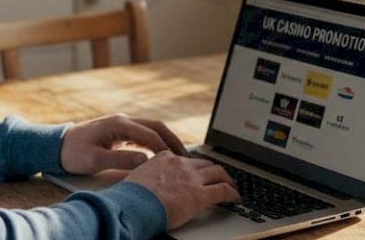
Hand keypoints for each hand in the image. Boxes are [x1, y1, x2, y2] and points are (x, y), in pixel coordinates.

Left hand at [60, 113, 187, 174]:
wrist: (56, 146)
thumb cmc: (73, 153)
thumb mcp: (95, 160)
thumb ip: (122, 159)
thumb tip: (146, 161)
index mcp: (119, 124)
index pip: (150, 134)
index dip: (165, 148)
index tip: (176, 162)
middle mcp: (123, 120)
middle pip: (156, 127)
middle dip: (172, 140)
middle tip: (186, 157)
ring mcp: (122, 125)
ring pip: (151, 129)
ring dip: (166, 141)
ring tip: (179, 156)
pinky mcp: (120, 131)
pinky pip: (143, 135)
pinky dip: (155, 143)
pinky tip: (162, 154)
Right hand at [125, 151, 240, 229]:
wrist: (131, 206)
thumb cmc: (128, 197)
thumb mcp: (134, 179)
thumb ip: (143, 177)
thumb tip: (138, 183)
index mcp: (164, 158)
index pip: (185, 159)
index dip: (194, 167)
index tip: (197, 172)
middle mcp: (179, 164)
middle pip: (204, 163)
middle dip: (213, 171)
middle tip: (219, 178)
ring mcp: (191, 178)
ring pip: (218, 172)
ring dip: (227, 179)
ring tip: (231, 187)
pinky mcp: (199, 195)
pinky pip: (223, 190)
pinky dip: (232, 194)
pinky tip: (236, 199)